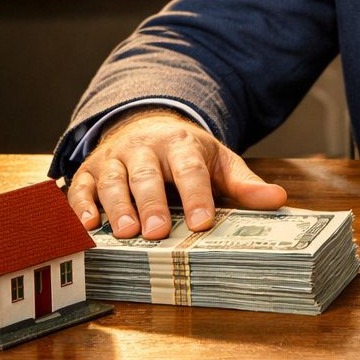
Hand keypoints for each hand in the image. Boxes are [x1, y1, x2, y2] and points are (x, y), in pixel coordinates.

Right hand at [66, 109, 286, 239]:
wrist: (148, 126)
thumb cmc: (186, 154)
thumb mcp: (218, 162)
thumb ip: (244, 183)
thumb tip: (278, 199)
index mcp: (180, 144)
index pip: (189, 170)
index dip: (196, 196)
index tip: (202, 223)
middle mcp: (144, 148)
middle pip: (147, 176)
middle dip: (152, 204)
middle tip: (157, 233)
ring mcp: (114, 159)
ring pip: (113, 181)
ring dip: (117, 207)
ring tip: (126, 233)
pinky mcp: (89, 172)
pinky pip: (81, 187)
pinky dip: (81, 205)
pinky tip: (88, 224)